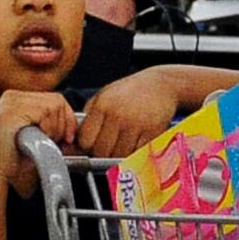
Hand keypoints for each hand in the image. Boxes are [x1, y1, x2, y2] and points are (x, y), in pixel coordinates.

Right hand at [0, 88, 78, 194]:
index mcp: (17, 100)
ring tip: (41, 142)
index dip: (66, 119)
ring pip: (54, 105)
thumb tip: (76, 128)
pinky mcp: (12, 111)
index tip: (67, 137)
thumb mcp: (37, 136)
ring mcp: (11, 102)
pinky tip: (36, 141)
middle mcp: (12, 97)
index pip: (54, 99)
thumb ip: (52, 126)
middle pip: (57, 100)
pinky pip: (45, 112)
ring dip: (55, 128)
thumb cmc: (14, 159)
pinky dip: (48, 129)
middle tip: (54, 143)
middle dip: (62, 125)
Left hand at [71, 65, 219, 159]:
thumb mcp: (105, 95)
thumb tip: (77, 137)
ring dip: (118, 154)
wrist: (161, 84)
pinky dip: (134, 153)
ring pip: (118, 155)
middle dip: (102, 153)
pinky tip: (134, 143)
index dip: (87, 146)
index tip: (92, 144)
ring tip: (121, 144)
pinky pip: (137, 153)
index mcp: (103, 105)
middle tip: (108, 146)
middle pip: (101, 151)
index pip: (86, 139)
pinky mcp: (152, 132)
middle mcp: (118, 115)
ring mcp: (135, 124)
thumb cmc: (131, 91)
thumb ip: (90, 114)